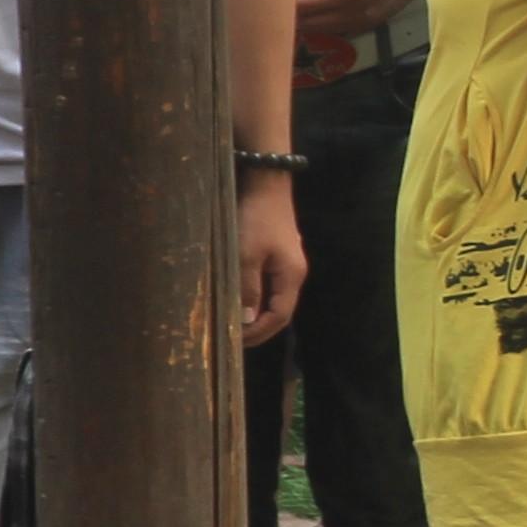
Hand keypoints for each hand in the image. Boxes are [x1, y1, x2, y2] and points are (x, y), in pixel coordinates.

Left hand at [235, 171, 305, 346]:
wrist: (265, 184)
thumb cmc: (255, 220)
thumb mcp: (246, 256)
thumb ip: (248, 289)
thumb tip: (248, 321)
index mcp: (291, 277)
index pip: (280, 317)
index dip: (259, 333)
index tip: (235, 342)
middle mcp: (294, 274)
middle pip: (280, 311)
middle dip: (258, 328)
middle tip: (232, 337)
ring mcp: (287, 263)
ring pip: (273, 298)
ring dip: (256, 313)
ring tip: (233, 321)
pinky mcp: (277, 254)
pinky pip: (268, 285)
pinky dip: (255, 297)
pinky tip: (239, 297)